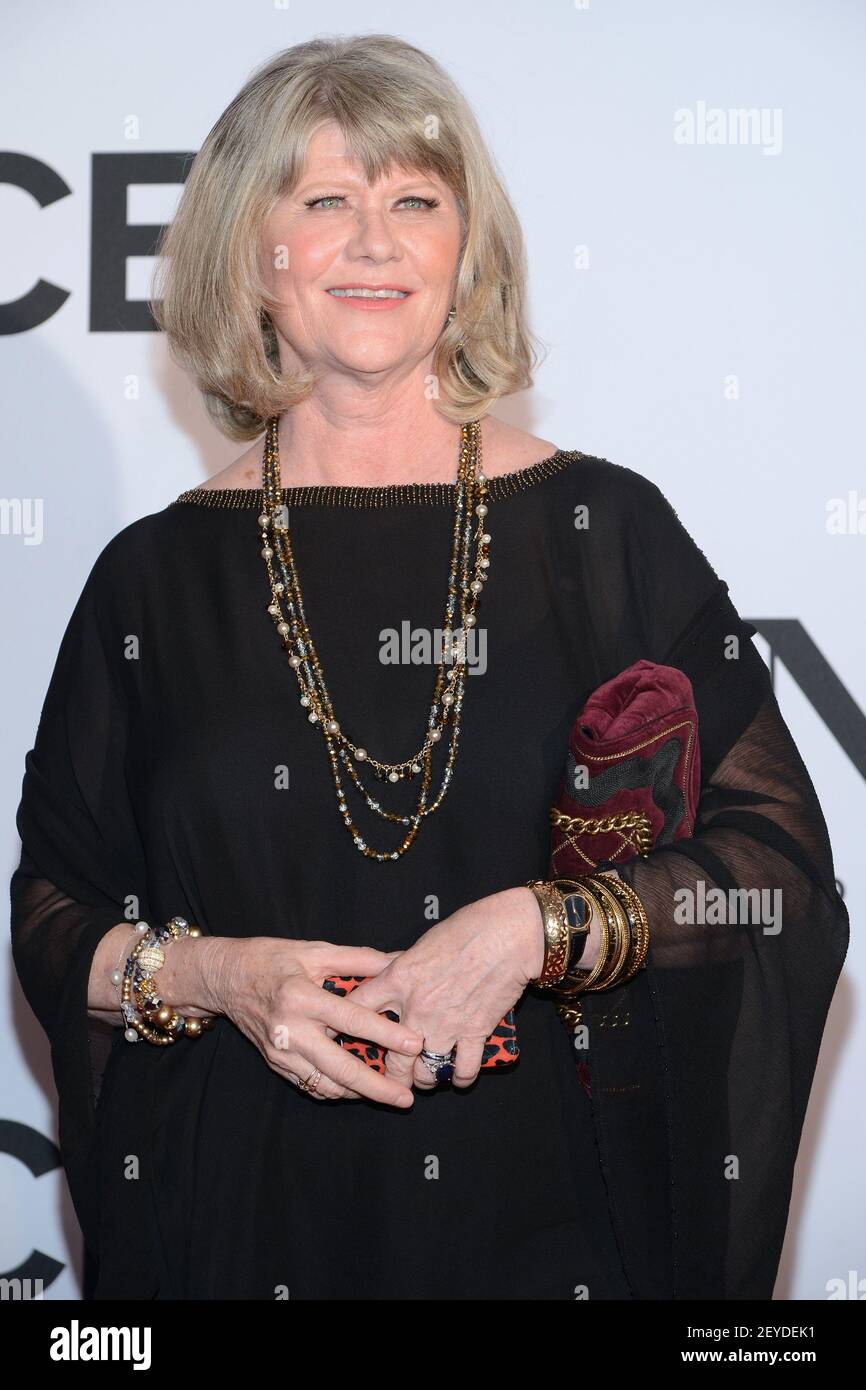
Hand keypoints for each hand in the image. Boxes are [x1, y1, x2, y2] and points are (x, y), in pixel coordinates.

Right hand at [197, 936, 424, 1106]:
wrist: (225, 978)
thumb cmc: (271, 959)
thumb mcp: (314, 951)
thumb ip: (358, 959)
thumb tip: (397, 960)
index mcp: (302, 997)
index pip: (351, 1020)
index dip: (385, 1034)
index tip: (414, 1044)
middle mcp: (290, 1030)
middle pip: (340, 1067)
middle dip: (376, 1086)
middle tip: (406, 1097)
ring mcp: (280, 1052)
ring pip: (326, 1085)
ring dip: (358, 1093)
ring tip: (388, 1093)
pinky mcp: (275, 1064)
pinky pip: (311, 1085)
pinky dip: (336, 1090)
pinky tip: (358, 1088)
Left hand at [346, 887, 543, 1092]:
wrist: (509, 933)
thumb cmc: (468, 928)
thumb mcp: (423, 942)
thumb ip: (404, 967)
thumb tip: (390, 974)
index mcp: (397, 978)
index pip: (357, 1008)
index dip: (344, 1024)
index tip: (341, 1034)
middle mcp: (416, 1008)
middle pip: (391, 1058)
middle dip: (390, 1073)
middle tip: (391, 1075)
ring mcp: (446, 1024)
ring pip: (425, 1072)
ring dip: (424, 1078)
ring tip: (425, 1076)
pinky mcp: (475, 1032)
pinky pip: (464, 1069)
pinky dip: (462, 1077)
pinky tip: (459, 1077)